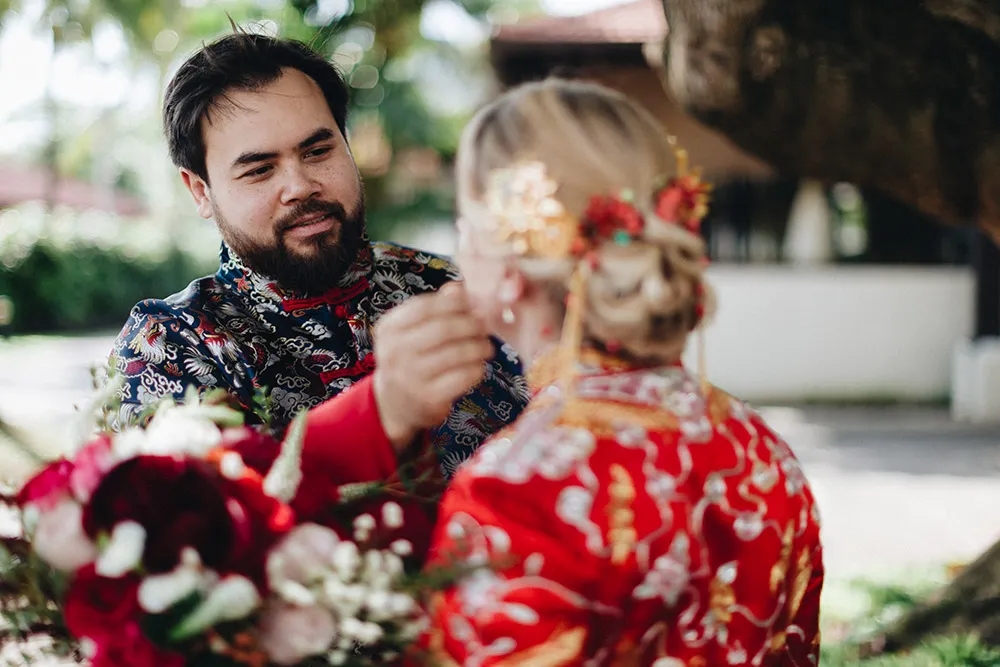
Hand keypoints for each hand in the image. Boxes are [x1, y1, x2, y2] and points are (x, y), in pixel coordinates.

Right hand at [372, 282, 493, 451]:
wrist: (394, 404)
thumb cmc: (410, 358)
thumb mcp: (411, 331)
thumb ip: (433, 308)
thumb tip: (458, 288)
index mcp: (388, 329)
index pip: (424, 307)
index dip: (453, 303)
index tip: (470, 305)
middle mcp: (394, 352)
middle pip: (443, 329)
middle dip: (471, 325)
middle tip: (484, 327)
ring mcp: (410, 377)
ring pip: (457, 353)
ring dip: (479, 347)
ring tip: (487, 346)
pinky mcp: (428, 398)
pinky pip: (463, 377)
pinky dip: (477, 369)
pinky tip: (478, 366)